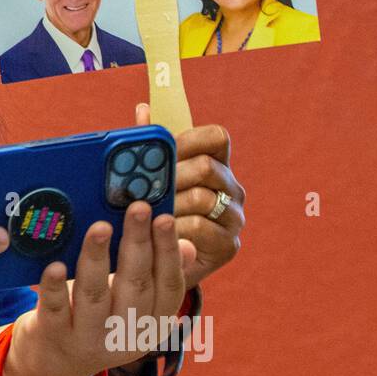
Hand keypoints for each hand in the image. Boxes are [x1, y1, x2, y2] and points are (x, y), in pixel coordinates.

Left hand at [7, 202, 195, 375]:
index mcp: (154, 324)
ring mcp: (89, 338)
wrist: (55, 363)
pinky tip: (54, 266)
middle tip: (137, 208)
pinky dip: (55, 288)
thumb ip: (158, 274)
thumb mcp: (133, 302)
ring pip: (95, 295)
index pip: (169, 286)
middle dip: (138, 244)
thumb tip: (188, 246)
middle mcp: (126, 335)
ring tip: (99, 227)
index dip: (168, 252)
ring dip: (98, 259)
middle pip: (136, 286)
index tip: (164, 217)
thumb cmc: (100, 318)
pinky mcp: (55, 336)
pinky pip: (56, 310)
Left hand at [136, 102, 244, 288]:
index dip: (190, 138)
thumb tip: (142, 109)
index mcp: (217, 166)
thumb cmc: (155, 215)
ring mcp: (233, 217)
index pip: (217, 137)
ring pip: (202, 197)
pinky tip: (158, 234)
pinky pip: (199, 227)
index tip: (165, 149)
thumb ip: (150, 146)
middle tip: (145, 187)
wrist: (157, 266)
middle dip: (173, 175)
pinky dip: (173, 229)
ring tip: (147, 213)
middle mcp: (231, 189)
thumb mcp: (151, 180)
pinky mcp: (228, 245)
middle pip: (208, 167)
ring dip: (170, 205)